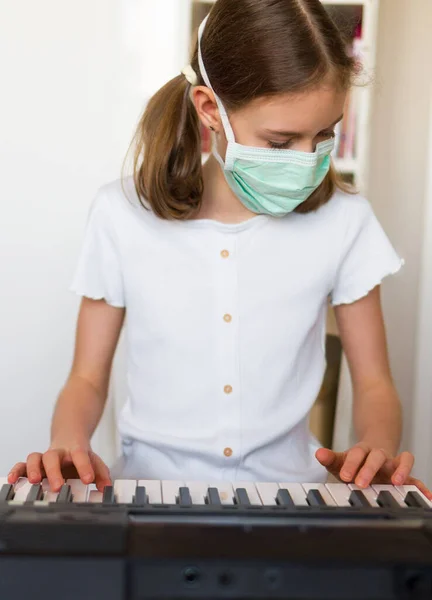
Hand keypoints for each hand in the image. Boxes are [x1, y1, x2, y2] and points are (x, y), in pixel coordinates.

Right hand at [8, 444, 111, 492]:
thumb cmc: (80, 453)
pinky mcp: (34, 464)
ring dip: (33, 469)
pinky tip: (13, 479)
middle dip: (54, 472)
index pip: (80, 455)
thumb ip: (101, 473)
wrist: (69, 436)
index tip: (89, 479)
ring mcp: (44, 458)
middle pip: (53, 456)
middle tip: (57, 487)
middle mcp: (58, 453)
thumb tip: (106, 486)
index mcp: (75, 450)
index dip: (84, 467)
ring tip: (34, 481)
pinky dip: (16, 470)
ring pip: (35, 457)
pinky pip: (22, 464)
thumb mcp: (94, 460)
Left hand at [316, 443, 431, 500]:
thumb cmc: (356, 460)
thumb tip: (318, 454)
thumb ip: (331, 458)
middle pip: (376, 457)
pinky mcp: (403, 474)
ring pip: (400, 461)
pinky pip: (415, 477)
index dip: (351, 464)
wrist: (374, 449)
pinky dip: (421, 485)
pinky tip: (427, 495)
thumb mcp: (342, 459)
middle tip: (361, 483)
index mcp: (362, 451)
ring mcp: (392, 463)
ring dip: (400, 470)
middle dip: (368, 469)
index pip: (356, 454)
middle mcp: (379, 455)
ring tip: (396, 482)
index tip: (345, 476)